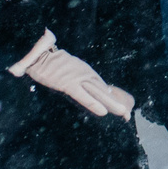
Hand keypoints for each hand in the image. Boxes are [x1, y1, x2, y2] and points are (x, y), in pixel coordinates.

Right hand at [10, 32, 134, 119]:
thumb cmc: (50, 62)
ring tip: (124, 113)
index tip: (123, 106)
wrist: (39, 54)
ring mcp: (79, 79)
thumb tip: (82, 84)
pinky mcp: (69, 84)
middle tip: (128, 114)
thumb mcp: (68, 68)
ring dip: (112, 104)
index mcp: (85, 72)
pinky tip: (103, 112)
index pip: (102, 87)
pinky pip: (83, 96)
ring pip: (99, 94)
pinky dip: (94, 104)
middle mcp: (86, 74)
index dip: (112, 97)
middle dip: (116, 103)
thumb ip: (77, 76)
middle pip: (104, 91)